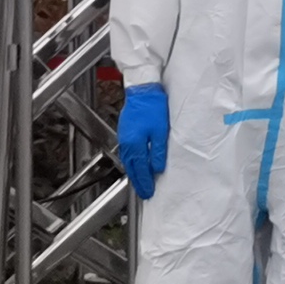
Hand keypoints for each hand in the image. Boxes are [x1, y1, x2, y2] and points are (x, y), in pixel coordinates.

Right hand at [115, 82, 169, 201]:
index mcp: (135, 145)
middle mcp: (126, 144)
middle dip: (138, 181)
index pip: (140, 169)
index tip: (148, 193)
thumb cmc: (154, 108)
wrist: (143, 90)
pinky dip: (131, 162)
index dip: (145, 182)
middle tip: (144, 192)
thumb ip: (158, 151)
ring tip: (140, 182)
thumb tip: (157, 168)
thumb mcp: (160, 131)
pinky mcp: (125, 132)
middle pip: (131, 168)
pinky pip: (127, 153)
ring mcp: (124, 137)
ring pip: (128, 161)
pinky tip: (136, 163)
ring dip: (134, 173)